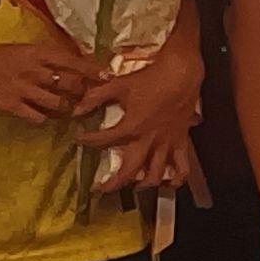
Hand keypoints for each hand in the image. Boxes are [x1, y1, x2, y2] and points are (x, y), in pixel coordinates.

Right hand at [0, 36, 96, 127]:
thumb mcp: (23, 50)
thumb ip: (46, 58)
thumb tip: (72, 63)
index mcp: (37, 52)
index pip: (73, 60)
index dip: (93, 69)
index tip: (109, 76)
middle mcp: (33, 69)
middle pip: (70, 84)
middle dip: (83, 94)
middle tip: (88, 100)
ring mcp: (22, 88)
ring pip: (58, 103)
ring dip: (68, 110)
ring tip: (69, 111)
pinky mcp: (10, 105)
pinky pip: (37, 117)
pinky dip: (45, 119)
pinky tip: (44, 117)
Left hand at [72, 47, 203, 194]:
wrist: (181, 72)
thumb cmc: (151, 78)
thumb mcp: (119, 84)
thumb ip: (96, 97)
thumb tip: (77, 109)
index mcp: (132, 126)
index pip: (104, 140)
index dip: (88, 141)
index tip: (80, 139)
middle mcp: (149, 140)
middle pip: (129, 171)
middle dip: (113, 183)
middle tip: (101, 188)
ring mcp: (166, 143)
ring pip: (156, 174)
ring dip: (143, 184)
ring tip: (134, 187)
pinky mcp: (181, 141)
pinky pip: (182, 166)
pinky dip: (177, 178)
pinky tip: (171, 183)